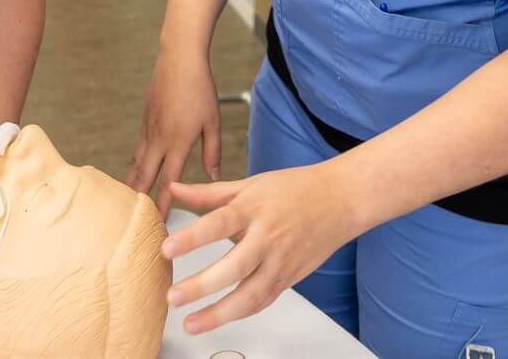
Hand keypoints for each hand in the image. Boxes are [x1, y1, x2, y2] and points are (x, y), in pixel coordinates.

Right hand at [126, 45, 220, 216]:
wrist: (178, 58)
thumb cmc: (199, 88)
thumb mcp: (212, 121)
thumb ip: (212, 152)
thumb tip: (213, 177)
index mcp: (177, 143)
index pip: (167, 182)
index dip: (161, 205)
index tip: (157, 225)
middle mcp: (158, 140)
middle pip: (144, 178)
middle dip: (137, 202)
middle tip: (132, 223)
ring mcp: (148, 130)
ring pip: (136, 164)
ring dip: (132, 185)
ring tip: (127, 206)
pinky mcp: (144, 121)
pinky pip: (137, 150)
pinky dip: (134, 166)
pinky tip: (135, 174)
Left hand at [162, 165, 359, 334]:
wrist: (340, 200)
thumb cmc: (293, 189)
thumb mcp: (249, 185)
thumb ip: (208, 193)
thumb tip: (173, 188)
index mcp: (254, 208)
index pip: (219, 223)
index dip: (192, 238)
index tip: (166, 250)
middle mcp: (268, 237)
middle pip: (234, 267)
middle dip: (202, 285)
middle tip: (172, 297)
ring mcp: (281, 261)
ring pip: (251, 295)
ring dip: (219, 314)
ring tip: (190, 323)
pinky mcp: (290, 278)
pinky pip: (264, 300)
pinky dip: (241, 312)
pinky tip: (219, 319)